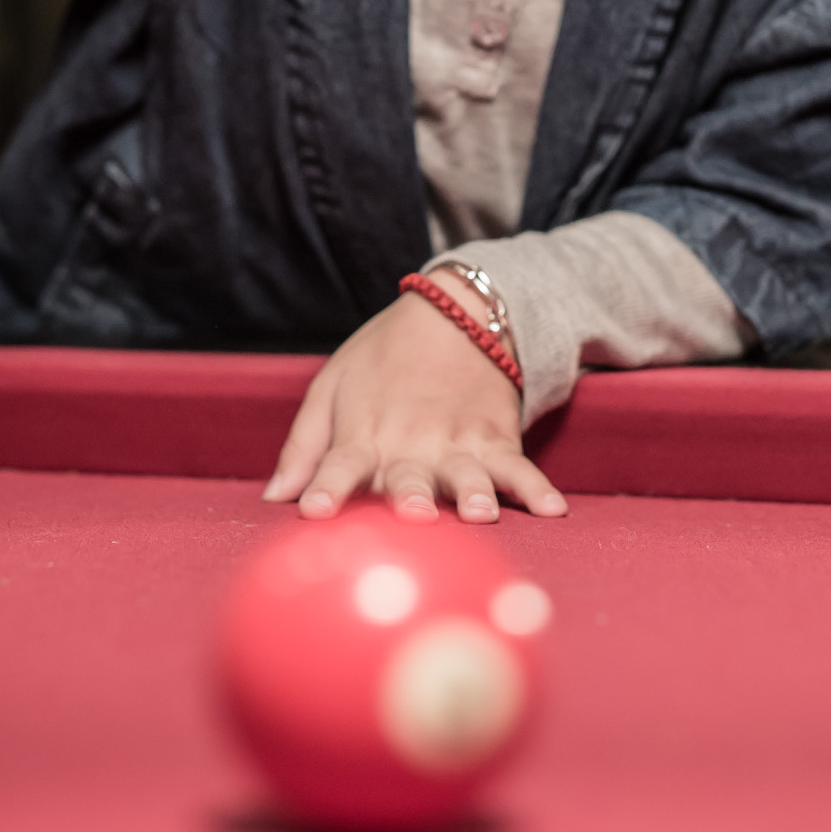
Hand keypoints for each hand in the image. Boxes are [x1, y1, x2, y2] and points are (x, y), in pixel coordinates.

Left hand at [265, 292, 568, 523]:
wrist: (454, 314)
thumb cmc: (383, 359)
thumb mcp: (332, 386)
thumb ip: (304, 446)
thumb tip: (275, 498)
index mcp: (364, 434)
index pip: (339, 466)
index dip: (326, 488)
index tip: (312, 512)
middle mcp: (411, 444)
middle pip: (407, 477)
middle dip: (408, 499)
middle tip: (413, 518)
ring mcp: (458, 443)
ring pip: (467, 474)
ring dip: (474, 493)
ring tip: (482, 513)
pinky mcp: (497, 440)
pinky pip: (519, 469)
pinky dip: (538, 489)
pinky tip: (555, 510)